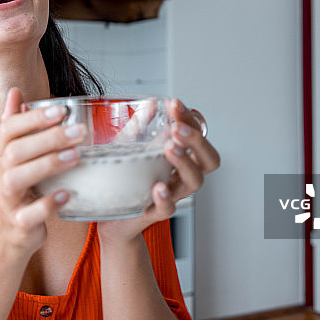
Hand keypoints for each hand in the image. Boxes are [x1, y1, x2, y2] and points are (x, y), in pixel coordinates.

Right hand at [0, 88, 85, 256]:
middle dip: (48, 138)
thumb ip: (16, 124)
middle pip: (16, 150)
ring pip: (19, 177)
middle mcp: (0, 173)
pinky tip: (67, 193)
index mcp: (1, 153)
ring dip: (48, 164)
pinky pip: (30, 213)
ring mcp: (7, 198)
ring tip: (76, 156)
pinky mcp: (19, 222)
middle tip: (80, 130)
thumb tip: (15, 91)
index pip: (9, 129)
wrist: (7, 234)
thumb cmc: (16, 189)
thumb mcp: (11, 155)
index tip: (61, 109)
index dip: (33, 118)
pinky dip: (49, 203)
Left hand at [98, 98, 219, 242]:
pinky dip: (165, 197)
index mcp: (181, 158)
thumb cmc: (126, 180)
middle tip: (177, 127)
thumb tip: (152, 102)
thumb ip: (141, 126)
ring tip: (171, 147)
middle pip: (208, 159)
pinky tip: (158, 186)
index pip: (197, 135)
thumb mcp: (131, 147)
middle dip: (196, 139)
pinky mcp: (154, 212)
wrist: (111, 218)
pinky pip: (168, 208)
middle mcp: (182, 176)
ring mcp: (171, 195)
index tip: (175, 103)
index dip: (190, 119)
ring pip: (194, 181)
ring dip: (185, 162)